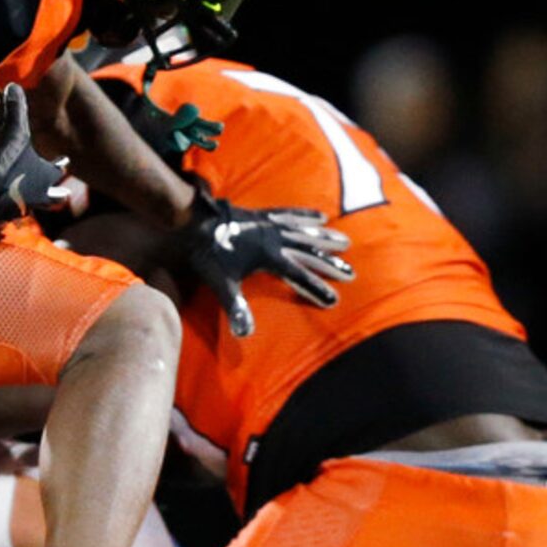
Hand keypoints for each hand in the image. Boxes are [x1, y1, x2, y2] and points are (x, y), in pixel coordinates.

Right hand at [0, 84, 69, 224]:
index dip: (60, 165)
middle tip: (63, 196)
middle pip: (51, 198)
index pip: (56, 169)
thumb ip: (16, 107)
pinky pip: (1, 219)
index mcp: (42, 177)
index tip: (66, 161)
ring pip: (28, 210)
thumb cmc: (3, 158)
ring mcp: (17, 210)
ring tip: (27, 207)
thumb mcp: (13, 129)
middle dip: (56, 196)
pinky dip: (0, 216)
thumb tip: (15, 85)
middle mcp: (34, 197)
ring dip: (29, 206)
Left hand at [181, 187, 352, 335]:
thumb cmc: (208, 252)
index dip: (315, 288)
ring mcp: (271, 224)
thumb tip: (244, 333)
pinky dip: (306, 215)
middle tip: (351, 273)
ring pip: (305, 231)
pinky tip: (320, 216)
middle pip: (309, 252)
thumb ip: (235, 306)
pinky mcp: (263, 214)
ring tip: (345, 241)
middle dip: (330, 264)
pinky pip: (290, 214)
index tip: (333, 301)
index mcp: (269, 256)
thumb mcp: (221, 283)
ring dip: (325, 237)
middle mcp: (275, 239)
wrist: (195, 219)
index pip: (298, 276)